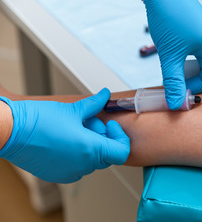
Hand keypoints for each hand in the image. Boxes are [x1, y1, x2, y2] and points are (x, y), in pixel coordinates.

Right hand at [0, 89, 129, 182]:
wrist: (11, 131)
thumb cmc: (39, 120)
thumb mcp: (73, 109)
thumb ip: (95, 104)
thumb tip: (105, 95)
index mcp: (91, 150)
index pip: (121, 152)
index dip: (120, 137)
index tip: (110, 125)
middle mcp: (83, 166)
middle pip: (107, 155)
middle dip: (103, 138)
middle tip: (88, 122)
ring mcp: (70, 173)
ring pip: (92, 160)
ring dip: (90, 145)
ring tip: (74, 129)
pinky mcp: (57, 175)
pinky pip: (77, 167)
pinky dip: (78, 154)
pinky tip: (65, 139)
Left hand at [131, 0, 201, 108]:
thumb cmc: (169, 19)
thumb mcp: (170, 56)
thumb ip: (173, 82)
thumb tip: (175, 104)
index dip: (194, 89)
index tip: (177, 92)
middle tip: (184, 86)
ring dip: (200, 73)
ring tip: (181, 75)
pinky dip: (198, 63)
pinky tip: (182, 62)